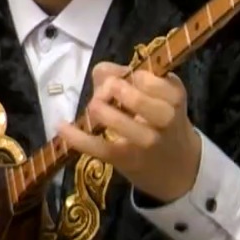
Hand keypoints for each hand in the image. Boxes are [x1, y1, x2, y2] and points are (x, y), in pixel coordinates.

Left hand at [58, 62, 201, 203]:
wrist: (178, 167)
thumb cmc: (161, 122)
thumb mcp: (158, 95)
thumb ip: (126, 75)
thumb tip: (102, 72)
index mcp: (175, 95)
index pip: (147, 77)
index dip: (129, 74)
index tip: (127, 79)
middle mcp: (166, 118)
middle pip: (135, 97)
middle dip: (112, 89)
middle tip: (106, 93)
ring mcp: (147, 141)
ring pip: (119, 121)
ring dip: (99, 110)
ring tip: (94, 108)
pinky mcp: (127, 160)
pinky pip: (99, 147)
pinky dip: (76, 137)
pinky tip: (62, 126)